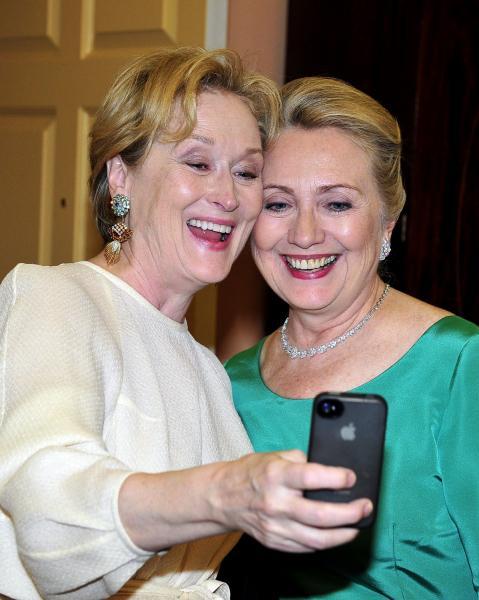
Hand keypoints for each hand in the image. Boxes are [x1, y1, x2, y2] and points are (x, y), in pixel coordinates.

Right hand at [211, 450, 371, 552]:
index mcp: (277, 475)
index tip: (351, 478)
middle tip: (365, 507)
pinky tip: (336, 534)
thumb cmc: (252, 472)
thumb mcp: (274, 456)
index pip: (311, 477)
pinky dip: (325, 543)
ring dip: (343, 534)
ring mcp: (275, 526)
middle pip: (320, 515)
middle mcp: (276, 502)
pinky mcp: (275, 542)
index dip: (336, 478)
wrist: (223, 497)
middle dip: (350, 513)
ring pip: (317, 539)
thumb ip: (301, 460)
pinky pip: (306, 548)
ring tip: (357, 525)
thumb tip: (329, 468)